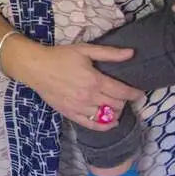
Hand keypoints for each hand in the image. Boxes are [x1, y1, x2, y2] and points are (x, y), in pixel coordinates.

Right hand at [3, 38, 144, 128]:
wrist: (36, 68)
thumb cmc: (60, 56)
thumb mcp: (85, 50)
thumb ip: (109, 53)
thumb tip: (131, 53)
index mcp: (94, 80)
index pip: (122, 91)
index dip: (133, 93)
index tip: (138, 93)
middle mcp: (89, 96)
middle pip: (116, 105)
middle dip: (124, 101)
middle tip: (123, 96)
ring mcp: (79, 107)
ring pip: (106, 115)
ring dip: (115, 112)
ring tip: (116, 106)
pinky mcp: (70, 113)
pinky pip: (91, 124)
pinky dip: (104, 125)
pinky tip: (110, 122)